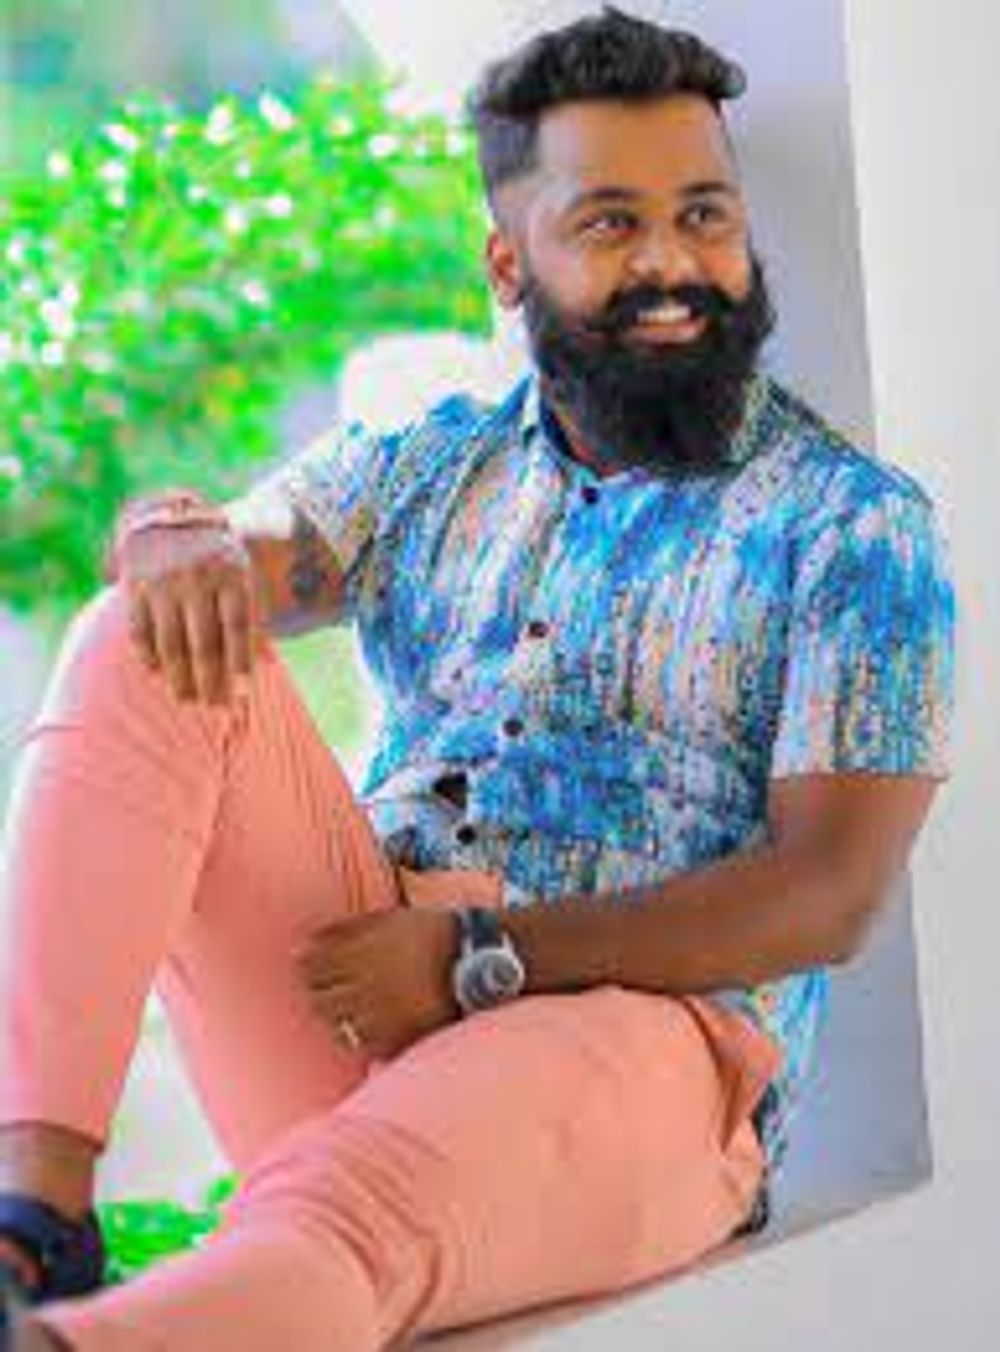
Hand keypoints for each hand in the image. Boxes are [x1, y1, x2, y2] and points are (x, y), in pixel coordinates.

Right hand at [109, 493, 266, 706]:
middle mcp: (196, 578)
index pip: (237, 626)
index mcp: (229, 574)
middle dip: (209, 679)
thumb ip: (251, 614)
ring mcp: (163, 582)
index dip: (241, 658)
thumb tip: (263, 664)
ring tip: (186, 698)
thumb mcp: (240, 575)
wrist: (170, 519)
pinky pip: (140, 631)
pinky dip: (147, 655)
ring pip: (171, 642)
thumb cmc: (216, 559)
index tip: (244, 686)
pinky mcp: (135, 586)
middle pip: (204, 641)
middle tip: (214, 704)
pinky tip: (156, 672)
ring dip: (178, 676)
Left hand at [295, 909, 461, 1059]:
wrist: (473, 962)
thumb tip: (308, 940)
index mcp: (361, 951)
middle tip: (321, 987)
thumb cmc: (430, 933)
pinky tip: (360, 1026)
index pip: (312, 964)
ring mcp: (377, 1013)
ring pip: (334, 1021)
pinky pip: (358, 1042)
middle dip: (316, 990)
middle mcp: (364, 983)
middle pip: (318, 995)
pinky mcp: (392, 1036)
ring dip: (332, 1014)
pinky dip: (353, 1035)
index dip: (305, 965)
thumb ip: (347, 929)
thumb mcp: (388, 919)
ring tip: (342, 1007)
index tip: (308, 965)